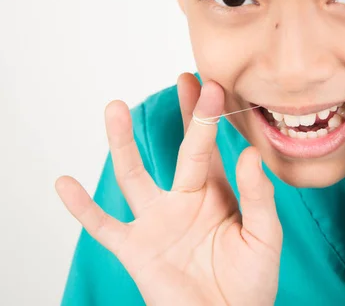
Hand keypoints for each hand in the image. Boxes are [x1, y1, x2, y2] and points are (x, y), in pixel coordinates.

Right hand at [56, 76, 281, 305]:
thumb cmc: (252, 282)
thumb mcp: (264, 236)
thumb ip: (258, 196)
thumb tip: (250, 153)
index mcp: (218, 195)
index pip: (213, 148)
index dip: (212, 118)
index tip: (212, 85)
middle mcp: (185, 200)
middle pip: (182, 151)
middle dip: (185, 117)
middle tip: (184, 79)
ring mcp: (158, 222)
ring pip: (134, 176)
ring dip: (122, 144)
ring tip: (114, 108)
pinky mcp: (136, 248)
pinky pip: (103, 226)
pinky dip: (82, 208)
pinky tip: (64, 183)